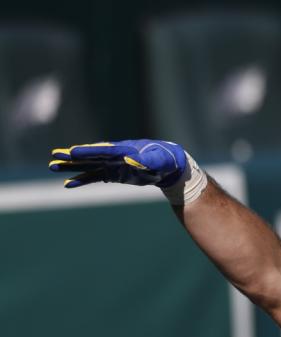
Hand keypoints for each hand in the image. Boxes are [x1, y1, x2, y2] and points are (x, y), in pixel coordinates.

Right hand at [49, 140, 186, 188]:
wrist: (168, 166)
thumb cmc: (165, 160)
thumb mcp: (159, 161)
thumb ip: (147, 161)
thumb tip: (132, 160)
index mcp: (123, 150)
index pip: (102, 151)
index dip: (88, 151)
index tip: (72, 151)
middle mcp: (114, 156)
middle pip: (90, 156)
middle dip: (73, 156)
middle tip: (55, 155)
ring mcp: (112, 164)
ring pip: (88, 165)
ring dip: (72, 167)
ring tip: (53, 166)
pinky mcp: (113, 173)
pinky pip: (94, 177)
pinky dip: (82, 179)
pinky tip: (68, 183)